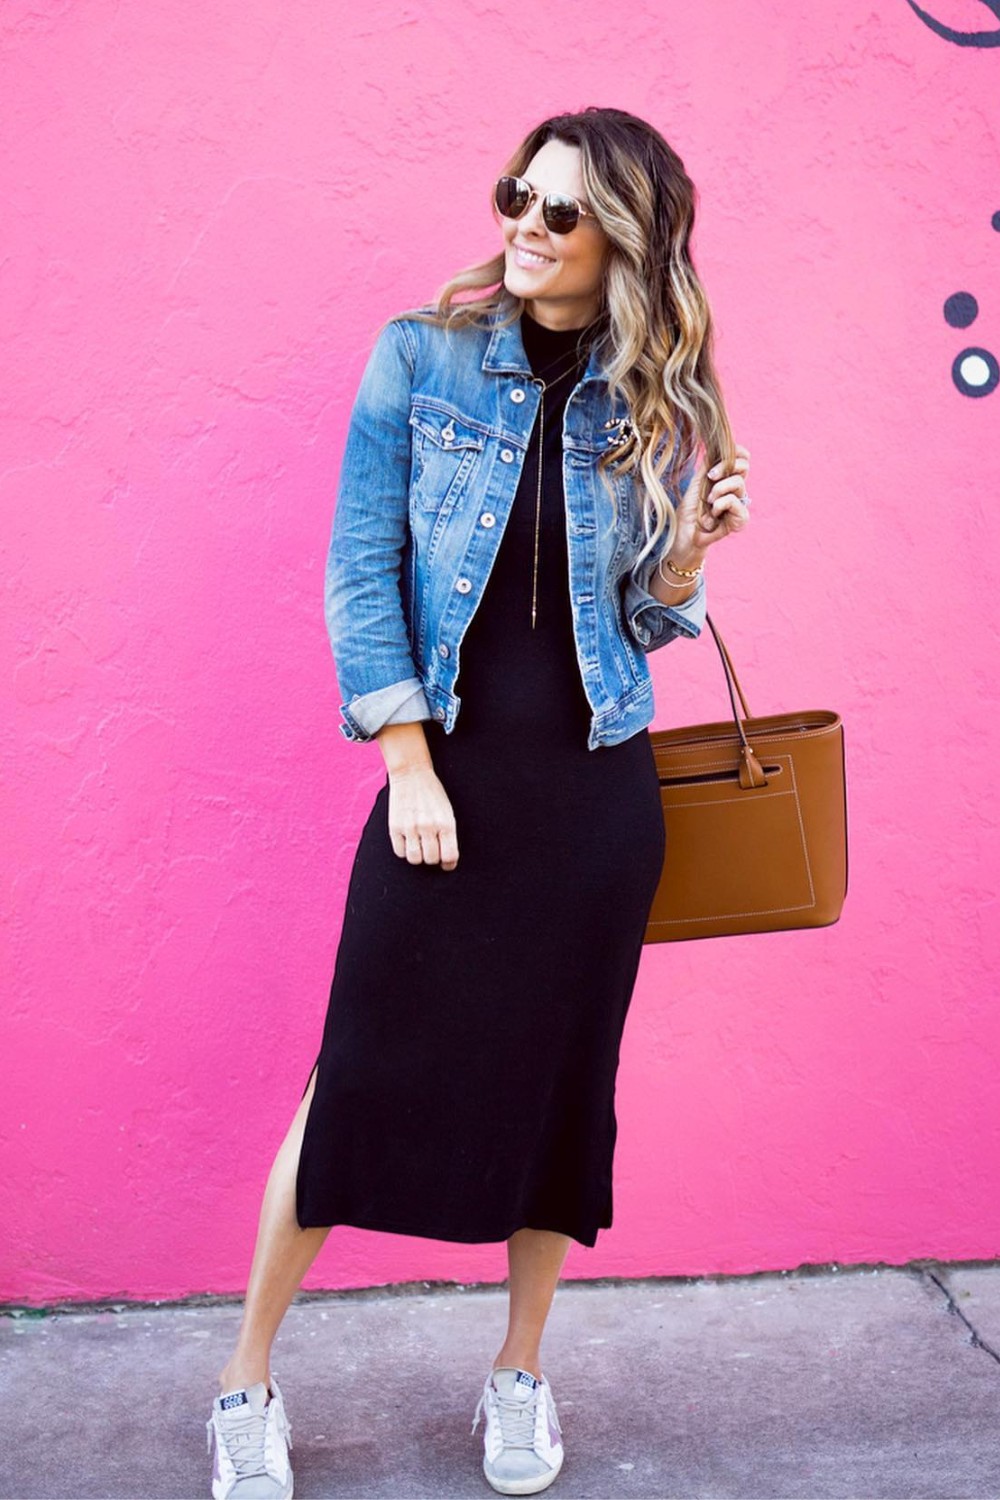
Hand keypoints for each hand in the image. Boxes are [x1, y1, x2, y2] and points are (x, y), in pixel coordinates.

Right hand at [387, 764, 459, 870]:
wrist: (412, 774)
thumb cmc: (433, 794)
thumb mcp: (447, 811)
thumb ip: (448, 834)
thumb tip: (447, 860)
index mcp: (445, 823)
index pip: (450, 856)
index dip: (449, 864)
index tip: (446, 863)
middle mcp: (428, 827)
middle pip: (431, 859)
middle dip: (433, 857)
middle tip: (431, 848)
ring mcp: (410, 827)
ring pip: (415, 859)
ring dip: (418, 856)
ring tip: (419, 845)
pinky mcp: (395, 827)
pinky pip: (400, 852)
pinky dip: (404, 850)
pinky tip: (408, 840)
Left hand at [668, 444, 751, 565]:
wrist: (684, 535)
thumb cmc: (689, 511)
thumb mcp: (697, 482)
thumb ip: (708, 464)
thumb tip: (716, 445)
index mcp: (727, 479)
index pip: (742, 457)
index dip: (735, 452)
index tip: (717, 456)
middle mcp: (735, 489)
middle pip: (744, 465)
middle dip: (726, 466)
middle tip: (710, 476)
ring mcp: (739, 503)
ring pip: (738, 482)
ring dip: (719, 489)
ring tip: (709, 501)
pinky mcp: (741, 518)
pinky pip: (736, 501)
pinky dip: (721, 504)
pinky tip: (713, 514)